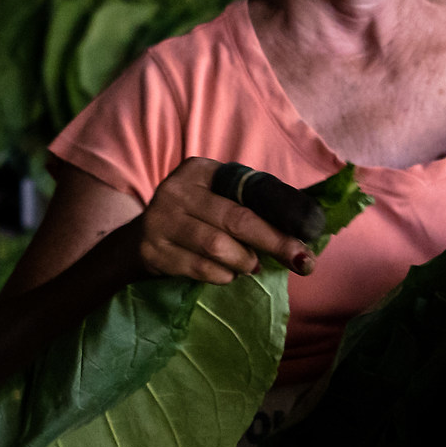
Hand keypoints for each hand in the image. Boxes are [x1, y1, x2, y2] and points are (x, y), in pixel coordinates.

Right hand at [131, 157, 316, 283]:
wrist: (138, 242)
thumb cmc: (192, 218)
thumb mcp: (214, 198)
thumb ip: (250, 203)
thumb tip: (301, 225)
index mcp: (200, 171)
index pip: (247, 190)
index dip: (280, 213)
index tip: (307, 234)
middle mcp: (177, 191)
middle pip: (235, 218)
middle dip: (273, 242)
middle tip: (300, 261)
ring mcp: (162, 221)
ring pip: (216, 245)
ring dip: (243, 261)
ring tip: (252, 266)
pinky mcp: (155, 252)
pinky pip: (199, 268)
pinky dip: (222, 275)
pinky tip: (229, 274)